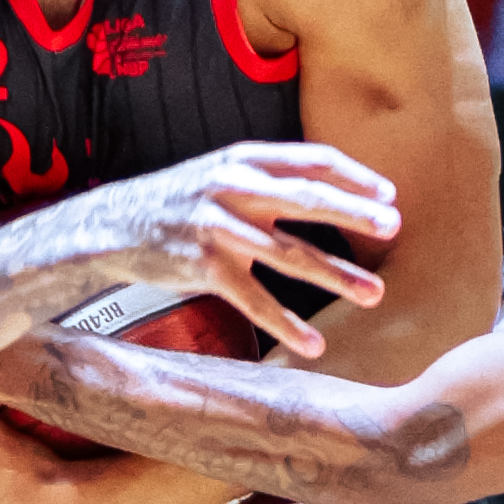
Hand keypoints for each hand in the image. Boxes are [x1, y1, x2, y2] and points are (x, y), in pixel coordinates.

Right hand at [118, 141, 396, 358]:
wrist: (109, 226)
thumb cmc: (175, 202)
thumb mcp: (219, 173)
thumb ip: (266, 179)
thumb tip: (326, 192)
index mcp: (243, 158)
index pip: (311, 159)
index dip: (354, 176)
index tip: (389, 195)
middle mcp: (232, 186)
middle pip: (307, 198)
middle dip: (355, 213)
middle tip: (394, 228)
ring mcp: (217, 227)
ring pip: (289, 254)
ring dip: (337, 276)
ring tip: (375, 294)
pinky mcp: (202, 267)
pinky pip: (254, 300)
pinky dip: (287, 325)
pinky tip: (313, 345)